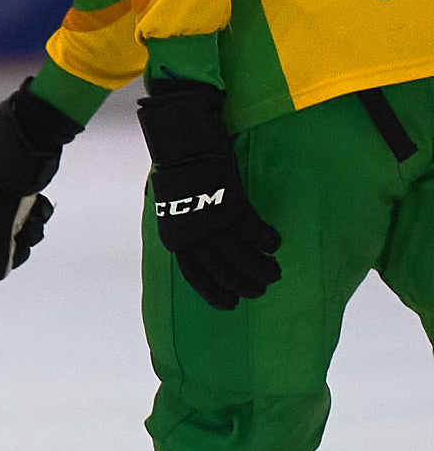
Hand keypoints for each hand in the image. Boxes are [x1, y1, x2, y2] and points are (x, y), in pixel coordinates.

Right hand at [0, 80, 80, 283]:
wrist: (20, 152)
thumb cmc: (0, 193)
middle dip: (10, 252)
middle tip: (21, 246)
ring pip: (15, 236)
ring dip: (28, 233)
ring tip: (32, 218)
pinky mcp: (17, 198)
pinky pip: (27, 219)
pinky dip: (35, 216)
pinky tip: (38, 205)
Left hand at [135, 77, 281, 309]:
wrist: (184, 145)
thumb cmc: (181, 173)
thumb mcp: (178, 208)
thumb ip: (190, 228)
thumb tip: (204, 245)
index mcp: (176, 239)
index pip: (195, 276)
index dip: (213, 293)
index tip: (231, 304)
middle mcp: (194, 237)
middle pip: (223, 273)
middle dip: (245, 286)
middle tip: (261, 289)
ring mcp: (214, 225)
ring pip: (244, 260)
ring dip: (263, 270)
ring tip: (274, 273)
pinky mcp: (233, 209)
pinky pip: (257, 234)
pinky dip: (268, 242)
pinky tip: (275, 244)